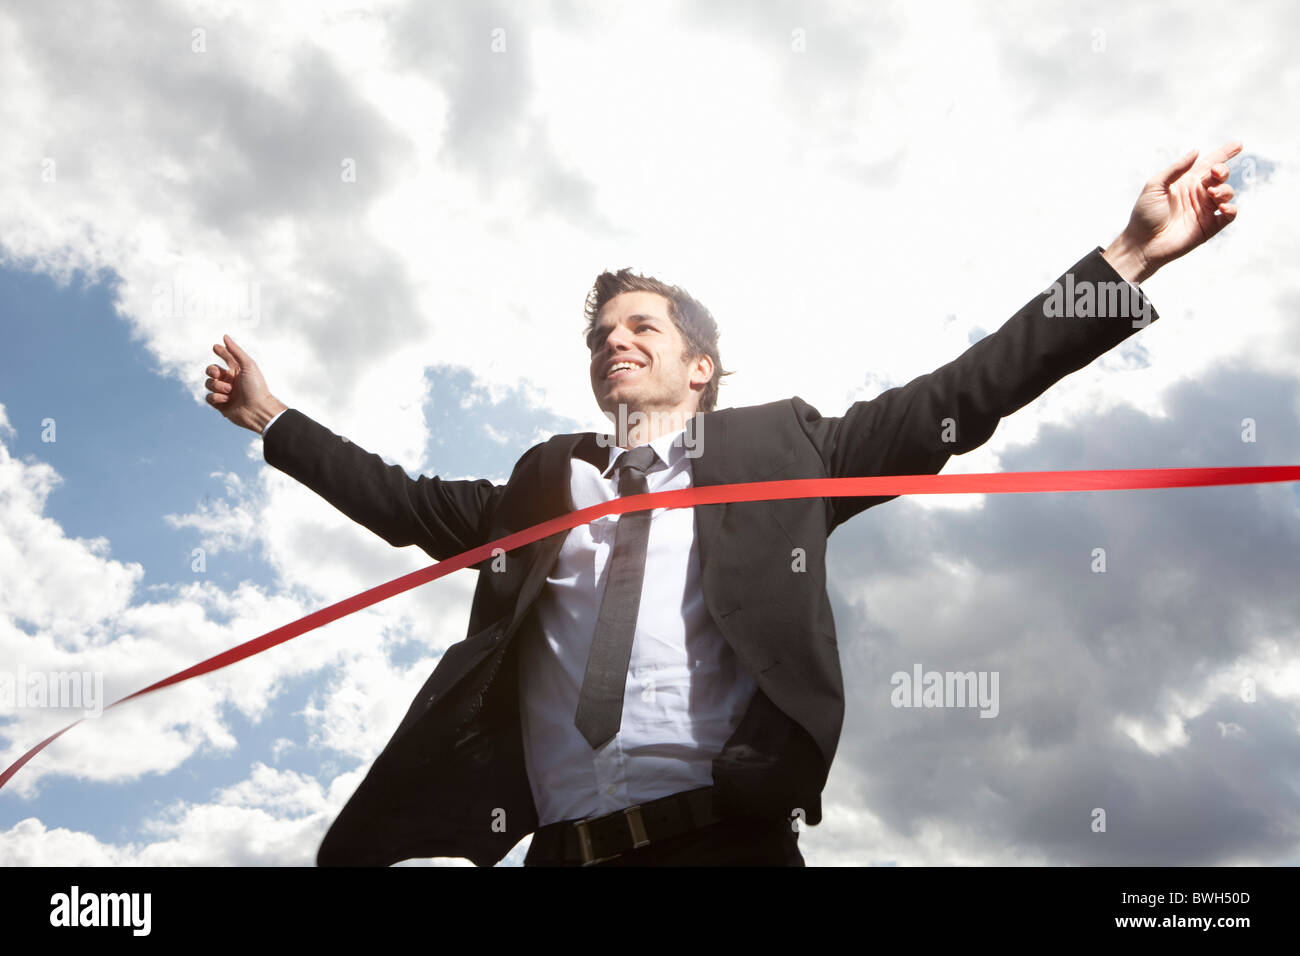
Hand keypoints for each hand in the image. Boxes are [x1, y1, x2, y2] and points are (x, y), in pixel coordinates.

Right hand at [205, 334, 285, 432]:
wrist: (258, 410)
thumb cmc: (256, 387)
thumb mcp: (248, 365)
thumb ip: (235, 351)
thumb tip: (225, 337)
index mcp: (237, 371)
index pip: (226, 358)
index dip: (220, 352)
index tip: (215, 347)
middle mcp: (230, 381)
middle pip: (211, 370)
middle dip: (211, 370)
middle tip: (218, 373)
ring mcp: (224, 393)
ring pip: (209, 383)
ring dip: (217, 386)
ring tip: (230, 391)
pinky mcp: (220, 405)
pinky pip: (209, 397)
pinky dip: (216, 397)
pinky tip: (227, 400)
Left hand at [1106, 140, 1241, 281]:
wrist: (1142, 243)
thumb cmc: (1144, 214)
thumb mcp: (1155, 186)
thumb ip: (1176, 169)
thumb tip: (1196, 151)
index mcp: (1186, 182)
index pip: (1209, 164)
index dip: (1224, 154)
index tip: (1239, 144)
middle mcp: (1198, 194)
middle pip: (1220, 176)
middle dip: (1222, 171)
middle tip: (1215, 173)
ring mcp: (1205, 210)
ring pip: (1227, 193)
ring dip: (1224, 190)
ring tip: (1212, 193)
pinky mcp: (1209, 226)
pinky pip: (1229, 215)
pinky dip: (1231, 209)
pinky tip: (1223, 207)